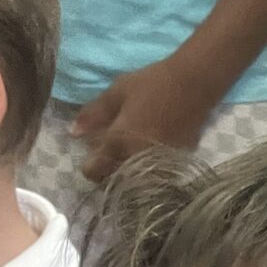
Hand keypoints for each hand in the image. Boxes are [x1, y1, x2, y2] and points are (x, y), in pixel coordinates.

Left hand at [71, 56, 218, 180]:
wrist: (194, 86)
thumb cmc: (152, 84)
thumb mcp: (118, 92)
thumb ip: (94, 114)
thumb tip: (72, 133)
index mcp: (117, 142)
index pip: (93, 171)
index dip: (89, 166)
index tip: (92, 156)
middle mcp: (135, 161)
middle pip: (113, 180)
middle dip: (108, 171)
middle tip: (113, 154)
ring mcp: (155, 167)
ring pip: (133, 182)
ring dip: (128, 173)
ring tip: (131, 155)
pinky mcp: (174, 167)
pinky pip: (153, 176)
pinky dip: (148, 170)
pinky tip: (151, 153)